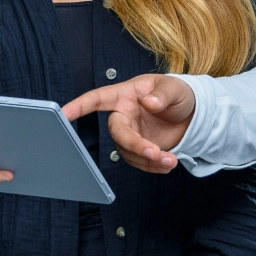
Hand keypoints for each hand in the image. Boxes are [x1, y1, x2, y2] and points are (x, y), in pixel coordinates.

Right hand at [62, 74, 196, 173]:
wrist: (191, 115)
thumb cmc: (178, 94)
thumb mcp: (174, 89)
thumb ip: (163, 95)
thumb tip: (150, 103)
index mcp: (125, 95)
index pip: (98, 99)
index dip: (79, 106)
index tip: (64, 113)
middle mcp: (123, 115)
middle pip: (117, 132)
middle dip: (135, 145)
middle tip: (155, 152)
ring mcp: (130, 134)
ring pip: (128, 152)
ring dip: (149, 159)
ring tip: (171, 161)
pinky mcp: (138, 149)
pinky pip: (139, 162)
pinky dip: (153, 166)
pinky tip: (168, 164)